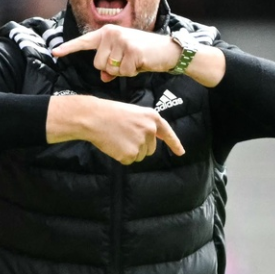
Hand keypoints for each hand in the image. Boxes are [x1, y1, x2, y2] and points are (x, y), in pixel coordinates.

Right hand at [47, 96, 184, 163]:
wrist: (93, 117)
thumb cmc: (110, 113)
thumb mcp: (133, 113)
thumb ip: (145, 124)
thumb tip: (151, 141)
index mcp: (152, 117)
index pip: (167, 132)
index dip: (175, 143)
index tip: (181, 152)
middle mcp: (150, 130)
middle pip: (151, 148)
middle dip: (139, 147)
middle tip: (123, 136)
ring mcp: (141, 142)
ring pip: (140, 156)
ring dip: (129, 151)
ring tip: (117, 138)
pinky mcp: (130, 154)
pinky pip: (129, 160)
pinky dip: (120, 156)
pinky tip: (113, 145)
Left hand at [52, 24, 179, 82]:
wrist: (168, 51)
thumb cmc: (145, 54)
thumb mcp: (125, 58)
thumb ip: (111, 66)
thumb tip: (103, 77)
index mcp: (107, 32)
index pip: (84, 41)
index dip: (68, 48)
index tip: (54, 52)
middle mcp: (112, 33)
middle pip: (98, 64)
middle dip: (112, 69)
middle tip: (127, 61)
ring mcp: (121, 40)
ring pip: (110, 69)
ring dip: (122, 71)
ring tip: (135, 61)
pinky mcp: (131, 50)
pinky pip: (123, 72)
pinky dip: (132, 72)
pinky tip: (141, 63)